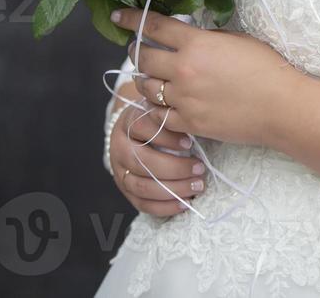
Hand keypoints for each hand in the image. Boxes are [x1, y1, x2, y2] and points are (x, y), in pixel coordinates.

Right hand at [109, 77, 207, 218]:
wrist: (133, 133)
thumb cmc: (156, 122)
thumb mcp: (161, 113)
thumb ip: (174, 119)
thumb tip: (200, 127)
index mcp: (128, 123)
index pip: (142, 127)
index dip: (167, 136)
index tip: (190, 144)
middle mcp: (119, 148)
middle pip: (142, 162)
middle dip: (175, 168)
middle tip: (200, 169)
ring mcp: (119, 172)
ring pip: (142, 186)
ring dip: (173, 189)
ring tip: (196, 186)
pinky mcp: (125, 191)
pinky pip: (143, 204)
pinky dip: (165, 207)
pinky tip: (184, 203)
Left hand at [112, 7, 301, 148]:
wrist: (280, 106)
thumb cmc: (265, 68)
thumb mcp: (235, 40)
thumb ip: (205, 38)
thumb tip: (187, 38)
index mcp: (196, 44)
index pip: (154, 27)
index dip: (132, 19)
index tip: (119, 16)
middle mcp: (183, 70)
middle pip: (143, 58)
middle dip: (136, 51)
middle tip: (138, 49)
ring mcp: (184, 99)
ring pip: (146, 87)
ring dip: (145, 80)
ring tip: (151, 77)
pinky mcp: (188, 123)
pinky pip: (159, 115)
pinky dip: (158, 107)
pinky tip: (163, 103)